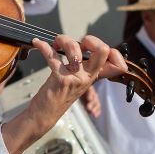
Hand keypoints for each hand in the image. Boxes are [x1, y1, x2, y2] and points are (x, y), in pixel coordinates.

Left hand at [2, 34, 125, 153]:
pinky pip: (52, 56)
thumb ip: (87, 66)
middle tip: (80, 43)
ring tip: (56, 43)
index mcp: (94, 77)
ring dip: (63, 40)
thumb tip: (86, 46)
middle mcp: (88, 77)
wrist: (45, 113)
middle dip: (91, 40)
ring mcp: (75, 78)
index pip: (118, 65)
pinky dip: (43, 46)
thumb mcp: (79, 81)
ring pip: (75, 49)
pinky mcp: (60, 78)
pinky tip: (37, 43)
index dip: (112, 52)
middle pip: (103, 51)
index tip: (96, 50)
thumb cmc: (59, 94)